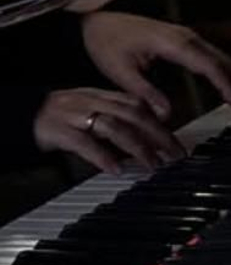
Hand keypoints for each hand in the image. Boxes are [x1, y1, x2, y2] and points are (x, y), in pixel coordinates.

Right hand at [33, 87, 186, 173]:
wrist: (20, 115)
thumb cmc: (58, 117)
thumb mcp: (89, 111)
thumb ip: (115, 118)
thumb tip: (147, 136)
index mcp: (100, 95)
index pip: (137, 104)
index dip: (159, 122)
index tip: (176, 140)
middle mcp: (90, 101)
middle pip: (133, 114)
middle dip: (158, 135)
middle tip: (175, 154)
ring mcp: (74, 115)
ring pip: (114, 127)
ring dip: (138, 147)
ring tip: (152, 164)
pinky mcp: (57, 131)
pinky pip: (83, 143)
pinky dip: (103, 156)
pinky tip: (117, 169)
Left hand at [81, 11, 230, 115]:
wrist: (95, 22)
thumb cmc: (106, 42)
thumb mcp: (120, 70)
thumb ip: (144, 93)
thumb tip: (165, 115)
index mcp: (176, 43)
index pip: (211, 67)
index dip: (228, 87)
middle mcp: (188, 38)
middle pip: (226, 62)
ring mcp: (189, 39)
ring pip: (224, 60)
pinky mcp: (185, 43)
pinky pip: (214, 59)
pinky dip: (229, 74)